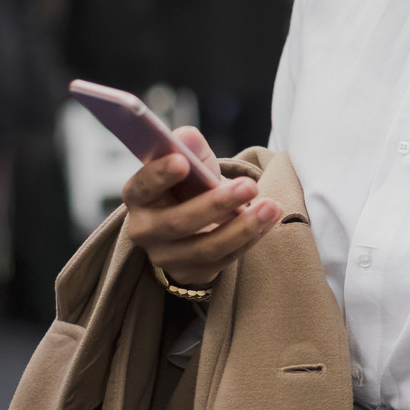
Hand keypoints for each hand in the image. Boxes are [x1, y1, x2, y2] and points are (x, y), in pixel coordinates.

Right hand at [123, 126, 281, 288]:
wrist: (193, 221)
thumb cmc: (188, 184)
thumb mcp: (187, 162)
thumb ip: (189, 148)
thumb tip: (188, 137)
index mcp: (138, 196)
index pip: (142, 185)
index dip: (159, 175)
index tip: (182, 162)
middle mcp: (145, 230)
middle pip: (178, 222)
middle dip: (216, 204)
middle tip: (249, 186)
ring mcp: (167, 256)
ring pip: (206, 247)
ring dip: (243, 227)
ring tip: (271, 206)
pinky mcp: (191, 273)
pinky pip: (224, 259)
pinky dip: (249, 238)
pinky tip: (268, 219)